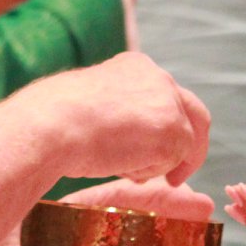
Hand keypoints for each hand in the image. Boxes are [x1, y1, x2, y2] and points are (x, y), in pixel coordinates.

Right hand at [14, 52, 209, 185]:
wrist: (52, 123)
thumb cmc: (55, 119)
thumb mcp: (90, 103)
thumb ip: (117, 112)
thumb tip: (125, 137)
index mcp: (137, 67)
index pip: (166, 96)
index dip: (165, 126)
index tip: (154, 150)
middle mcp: (159, 78)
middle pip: (194, 114)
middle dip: (190, 148)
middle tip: (176, 178)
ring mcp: (170, 104)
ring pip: (180, 144)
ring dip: (156, 164)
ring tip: (119, 167)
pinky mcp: (174, 131)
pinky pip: (171, 164)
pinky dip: (148, 172)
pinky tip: (119, 164)